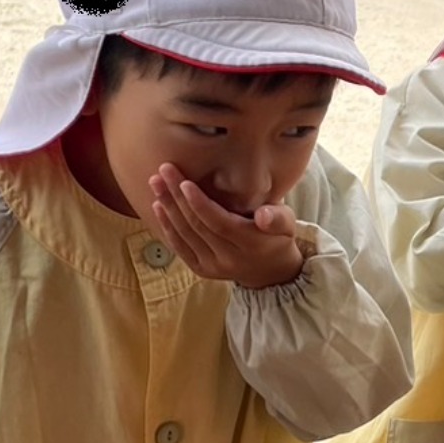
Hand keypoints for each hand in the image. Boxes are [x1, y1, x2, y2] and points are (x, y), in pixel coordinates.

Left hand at [148, 166, 305, 288]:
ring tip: (156, 182)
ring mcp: (213, 266)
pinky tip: (158, 207)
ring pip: (185, 234)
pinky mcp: (201, 270)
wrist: (270, 272)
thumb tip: (263, 215)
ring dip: (168, 208)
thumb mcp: (287, 225)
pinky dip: (167, 227)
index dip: (199, 203)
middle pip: (197, 225)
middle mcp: (228, 258)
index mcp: (250, 244)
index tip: (184, 182)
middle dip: (177, 197)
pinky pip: (180, 247)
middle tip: (164, 171)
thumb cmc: (277, 237)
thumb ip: (278, 218)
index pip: (218, 222)